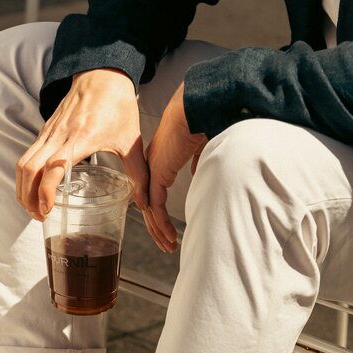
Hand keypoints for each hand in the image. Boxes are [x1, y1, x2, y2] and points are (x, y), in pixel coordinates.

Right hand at [16, 69, 147, 220]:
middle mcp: (59, 135)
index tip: (47, 210)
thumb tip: (145, 202)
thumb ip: (139, 173)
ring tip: (33, 208)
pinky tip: (35, 190)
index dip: (46, 192)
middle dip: (28, 198)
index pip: (53, 168)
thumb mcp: (132, 140)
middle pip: (29, 169)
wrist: (103, 74)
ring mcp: (48, 132)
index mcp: (81, 138)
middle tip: (39, 216)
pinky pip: (27, 156)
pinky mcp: (45, 131)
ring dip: (23, 189)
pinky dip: (25, 176)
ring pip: (23, 163)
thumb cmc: (117, 105)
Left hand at [144, 81, 207, 251]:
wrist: (197, 106)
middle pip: (150, 204)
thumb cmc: (203, 118)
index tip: (168, 227)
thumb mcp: (202, 144)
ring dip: (159, 231)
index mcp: (162, 158)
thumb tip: (200, 172)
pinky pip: (155, 206)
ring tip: (169, 247)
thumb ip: (198, 160)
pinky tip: (168, 236)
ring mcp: (152, 171)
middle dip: (158, 228)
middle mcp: (153, 166)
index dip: (160, 212)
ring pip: (150, 209)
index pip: (155, 192)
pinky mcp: (157, 175)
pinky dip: (161, 224)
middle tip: (167, 244)